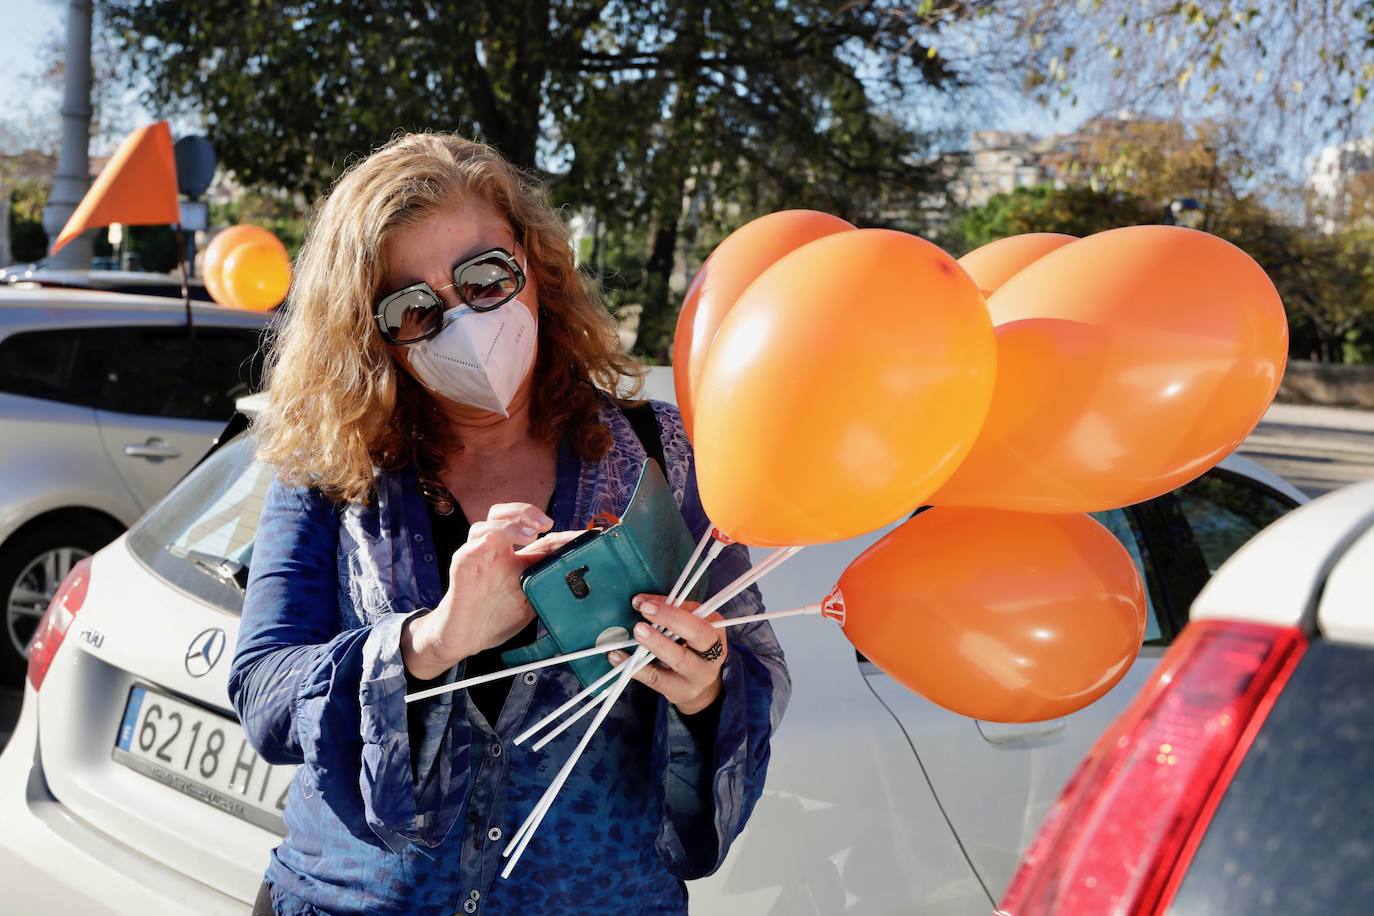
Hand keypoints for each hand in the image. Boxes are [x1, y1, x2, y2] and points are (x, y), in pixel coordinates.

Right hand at [402, 503, 580, 678]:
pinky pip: (467, 551)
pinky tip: (491, 542)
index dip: (559, 530)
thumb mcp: (532, 599)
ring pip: (485, 527)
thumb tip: (580, 578)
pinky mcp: (461, 571)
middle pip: (503, 515)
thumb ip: (549, 584)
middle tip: (546, 524)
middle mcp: (494, 551)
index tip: (586, 534)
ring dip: (508, 526)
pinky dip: (479, 544)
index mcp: (512, 556)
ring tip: (529, 535)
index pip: (534, 531)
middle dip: (526, 512)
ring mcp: (476, 558)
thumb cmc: (495, 617)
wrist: (465, 638)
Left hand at [606, 594, 726, 715]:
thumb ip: (672, 612)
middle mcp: (713, 653)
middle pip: (697, 634)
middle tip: (644, 612)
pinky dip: (635, 667)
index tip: (646, 604)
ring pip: (679, 658)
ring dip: (656, 643)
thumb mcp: (691, 627)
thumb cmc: (692, 648)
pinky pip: (655, 678)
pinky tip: (617, 656)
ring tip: (636, 631)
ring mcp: (697, 675)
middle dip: (670, 620)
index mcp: (716, 631)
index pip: (697, 616)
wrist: (701, 687)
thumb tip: (641, 601)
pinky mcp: (679, 691)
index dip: (672, 610)